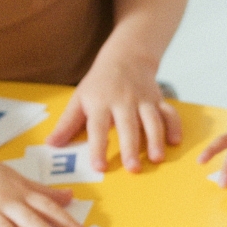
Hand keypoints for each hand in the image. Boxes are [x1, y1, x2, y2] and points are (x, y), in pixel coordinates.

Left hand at [47, 46, 180, 173]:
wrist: (126, 57)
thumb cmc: (99, 84)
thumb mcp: (79, 99)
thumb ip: (67, 124)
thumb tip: (51, 144)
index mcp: (100, 103)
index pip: (97, 128)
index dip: (98, 148)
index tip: (99, 167)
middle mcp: (123, 101)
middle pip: (127, 127)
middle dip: (131, 148)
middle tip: (133, 169)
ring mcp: (143, 100)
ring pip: (152, 121)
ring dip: (156, 140)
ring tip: (157, 159)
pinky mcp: (158, 100)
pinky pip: (170, 113)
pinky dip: (175, 126)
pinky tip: (175, 141)